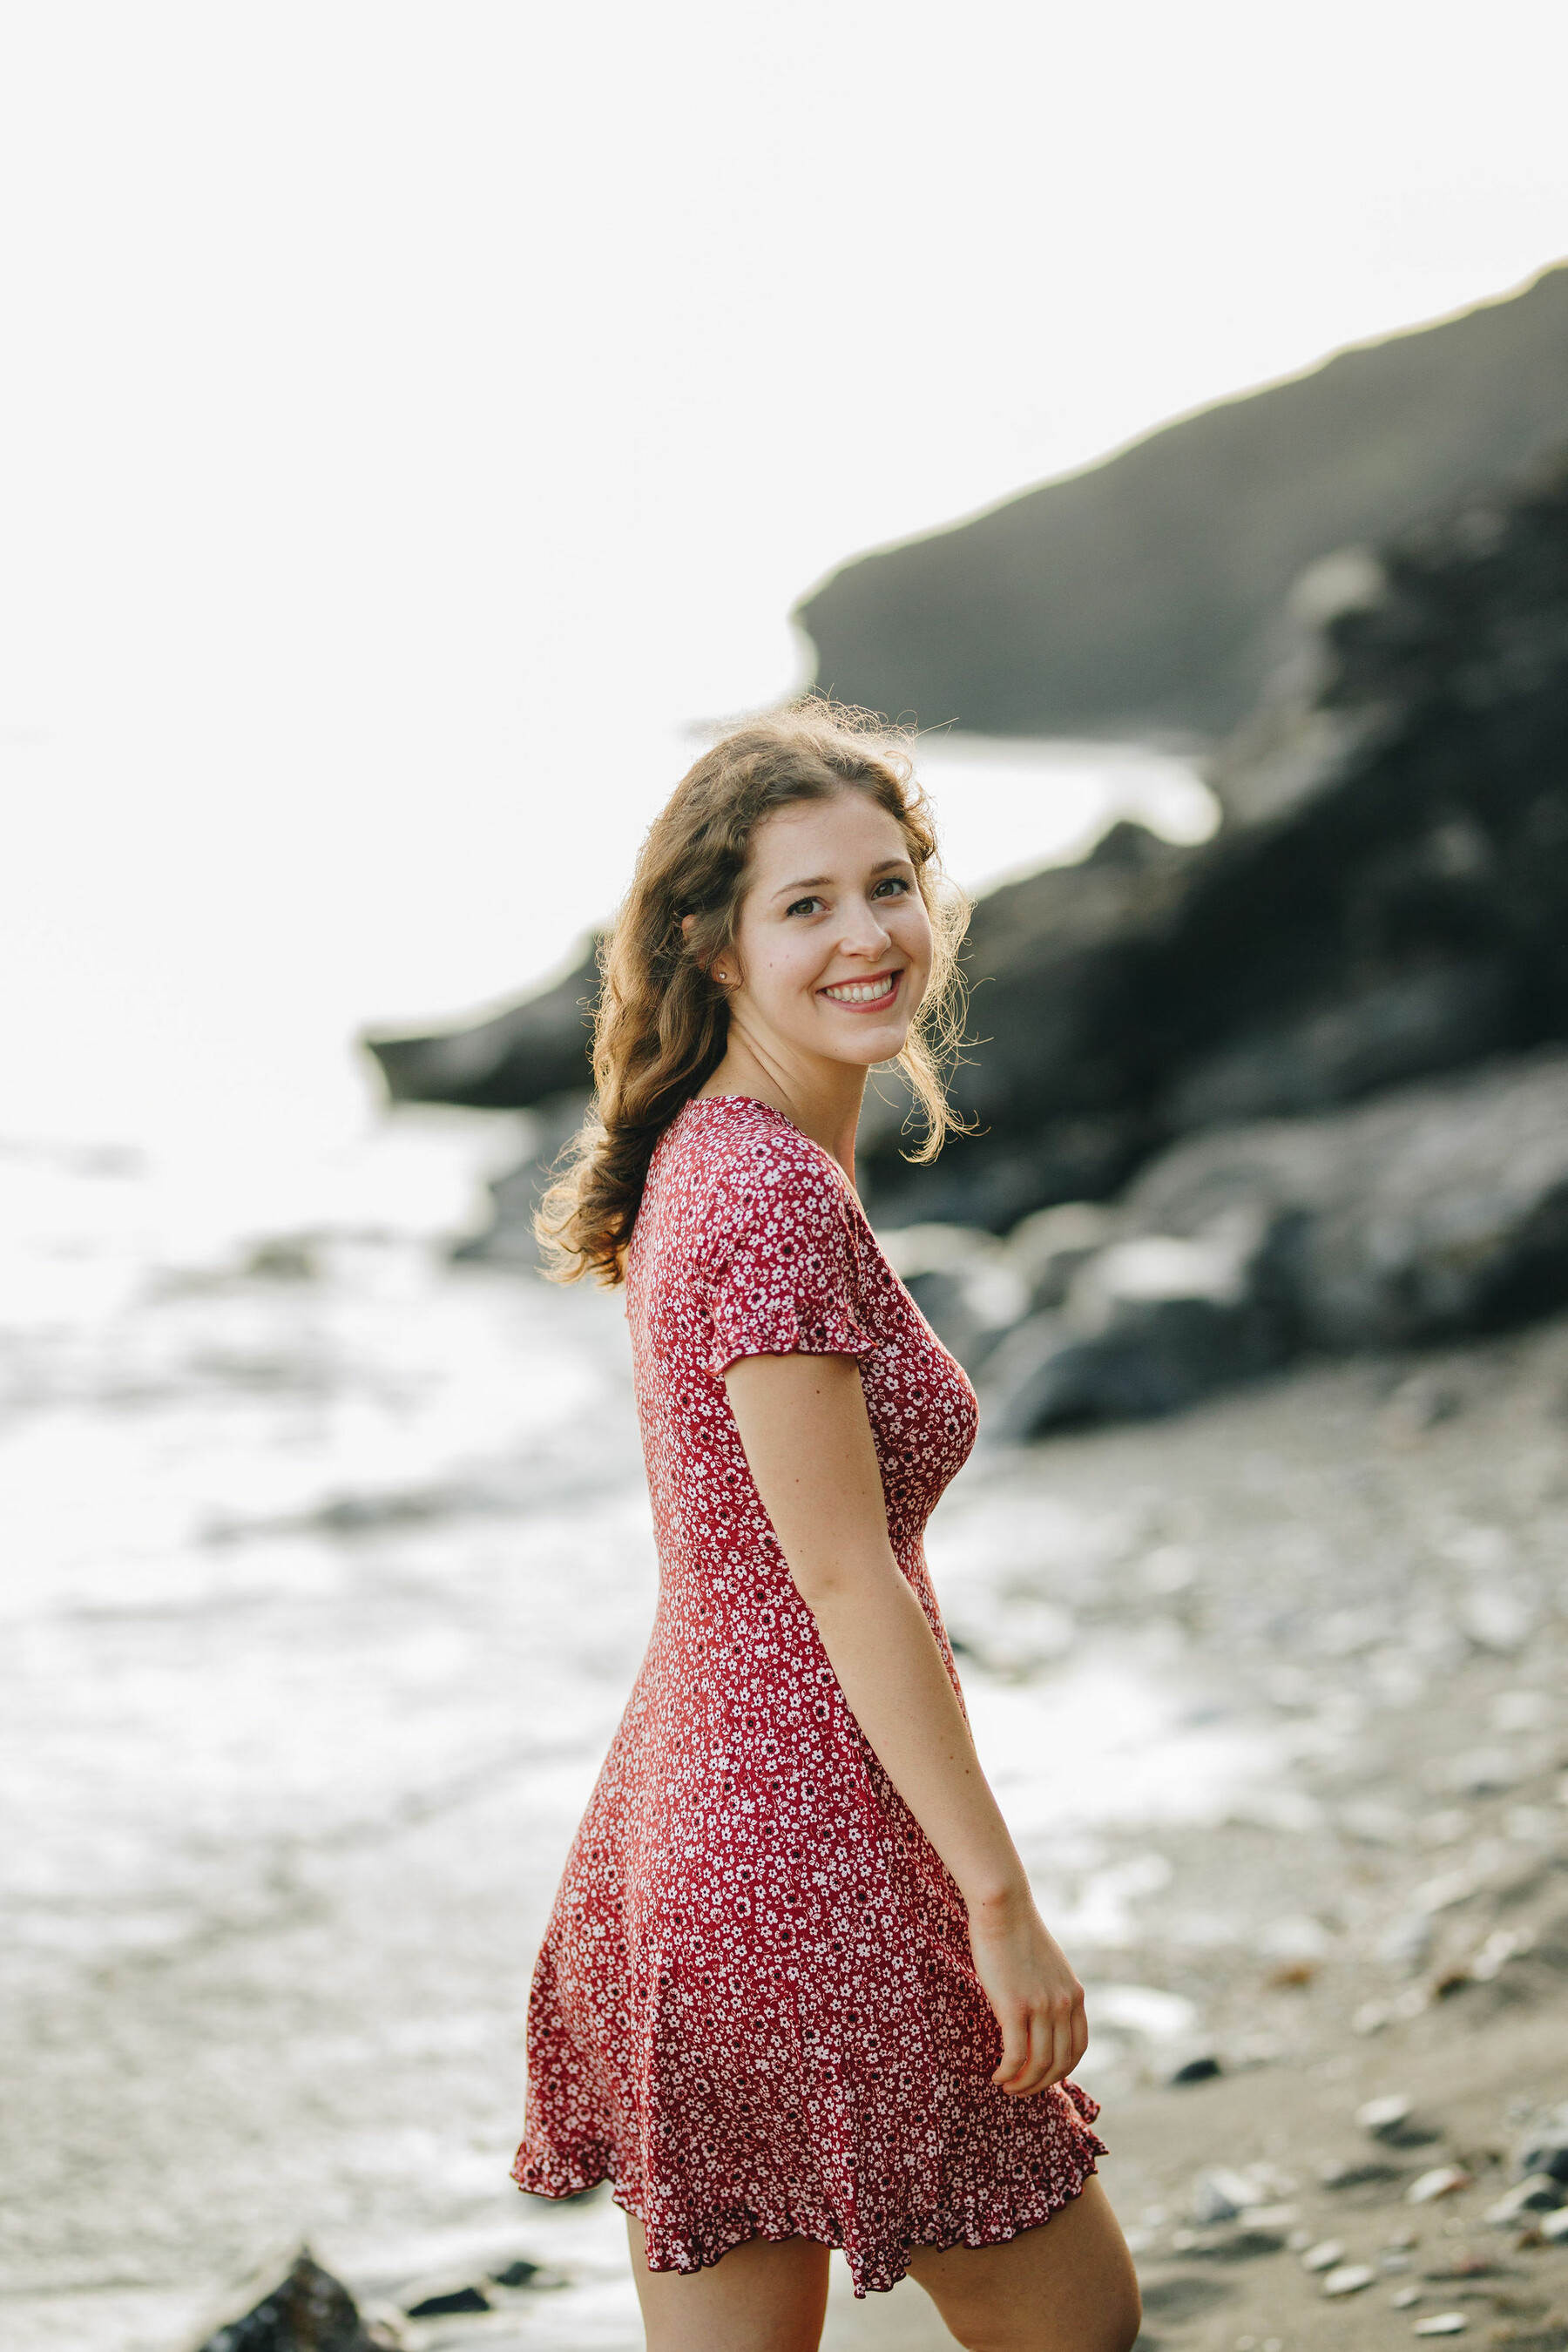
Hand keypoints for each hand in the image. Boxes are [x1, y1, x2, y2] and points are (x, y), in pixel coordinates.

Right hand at [967, 1884, 1087, 2096]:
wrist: (1003, 1907)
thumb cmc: (1017, 1933)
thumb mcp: (1048, 1966)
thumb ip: (1052, 1991)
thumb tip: (1042, 2015)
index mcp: (1075, 1995)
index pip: (1078, 2049)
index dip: (1061, 2070)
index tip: (1041, 2076)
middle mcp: (1064, 2004)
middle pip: (1061, 2063)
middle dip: (1041, 2084)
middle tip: (1020, 2089)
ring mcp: (1042, 2006)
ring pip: (1039, 2064)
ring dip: (1023, 2084)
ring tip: (1006, 2086)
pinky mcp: (1015, 2006)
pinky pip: (1015, 2054)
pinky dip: (1007, 2072)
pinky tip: (997, 2075)